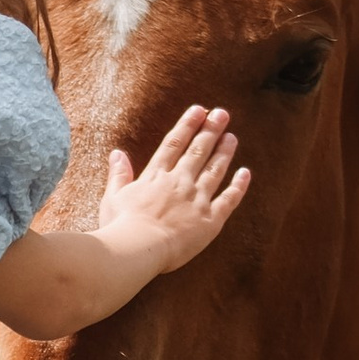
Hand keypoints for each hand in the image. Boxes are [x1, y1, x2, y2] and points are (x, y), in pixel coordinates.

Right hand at [98, 105, 250, 269]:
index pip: (174, 144)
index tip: (199, 110)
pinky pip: (228, 200)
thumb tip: (117, 153)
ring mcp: (196, 200)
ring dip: (224, 152)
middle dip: (210, 130)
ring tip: (232, 137)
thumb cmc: (120, 227)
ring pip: (215, 170)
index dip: (187, 125)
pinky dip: (238, 186)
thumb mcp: (113, 197)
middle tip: (222, 114)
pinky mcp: (209, 220)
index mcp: (156, 176)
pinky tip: (245, 173)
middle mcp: (179, 182)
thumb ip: (118, 174)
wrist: (137, 249)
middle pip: (198, 151)